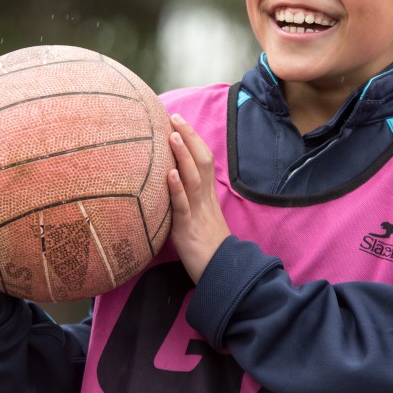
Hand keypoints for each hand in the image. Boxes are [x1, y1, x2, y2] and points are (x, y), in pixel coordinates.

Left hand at [166, 114, 230, 283]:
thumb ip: (189, 200)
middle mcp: (204, 199)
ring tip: (171, 134)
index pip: (203, 160)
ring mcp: (197, 213)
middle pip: (201, 161)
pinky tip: (169, 174)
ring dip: (182, 154)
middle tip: (173, 116)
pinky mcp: (188, 229)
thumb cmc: (208, 249)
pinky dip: (176, 188)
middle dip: (188, 137)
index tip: (178, 120)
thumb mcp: (199, 219)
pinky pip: (183, 206)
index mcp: (207, 196)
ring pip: (193, 178)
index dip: (193, 139)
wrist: (223, 276)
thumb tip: (174, 183)